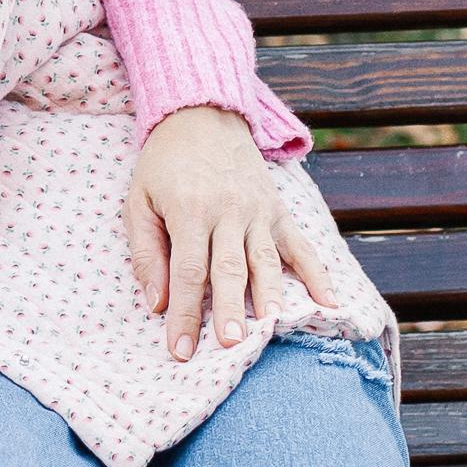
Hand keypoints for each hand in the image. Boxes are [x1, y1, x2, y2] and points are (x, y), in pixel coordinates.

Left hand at [125, 105, 336, 363]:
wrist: (201, 115)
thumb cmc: (163, 165)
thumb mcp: (138, 202)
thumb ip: (146, 252)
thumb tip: (156, 302)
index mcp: (189, 211)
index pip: (187, 272)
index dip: (184, 314)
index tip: (181, 351)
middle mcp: (227, 212)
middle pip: (229, 270)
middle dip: (229, 311)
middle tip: (230, 347)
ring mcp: (257, 211)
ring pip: (265, 261)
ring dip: (268, 297)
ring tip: (271, 329)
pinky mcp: (277, 210)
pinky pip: (300, 245)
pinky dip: (316, 274)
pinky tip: (328, 302)